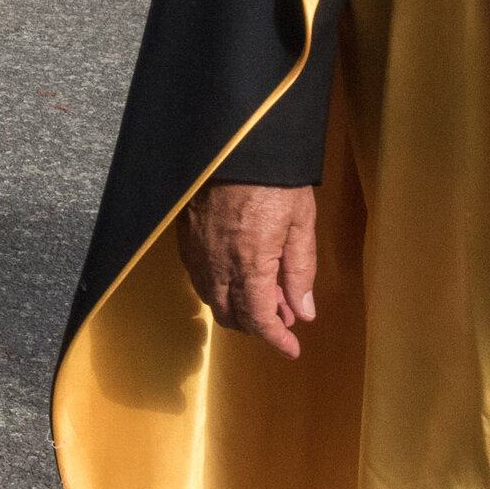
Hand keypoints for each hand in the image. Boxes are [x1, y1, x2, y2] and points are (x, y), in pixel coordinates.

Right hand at [178, 183, 321, 357]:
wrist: (237, 140)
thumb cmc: (274, 177)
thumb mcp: (301, 222)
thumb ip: (301, 271)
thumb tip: (304, 311)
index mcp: (250, 262)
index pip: (258, 319)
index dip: (276, 339)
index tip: (291, 348)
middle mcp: (218, 262)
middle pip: (230, 315)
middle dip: (256, 326)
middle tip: (281, 318)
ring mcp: (197, 249)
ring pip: (210, 298)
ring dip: (236, 306)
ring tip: (264, 294)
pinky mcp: (185, 234)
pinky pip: (198, 275)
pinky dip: (217, 286)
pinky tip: (236, 274)